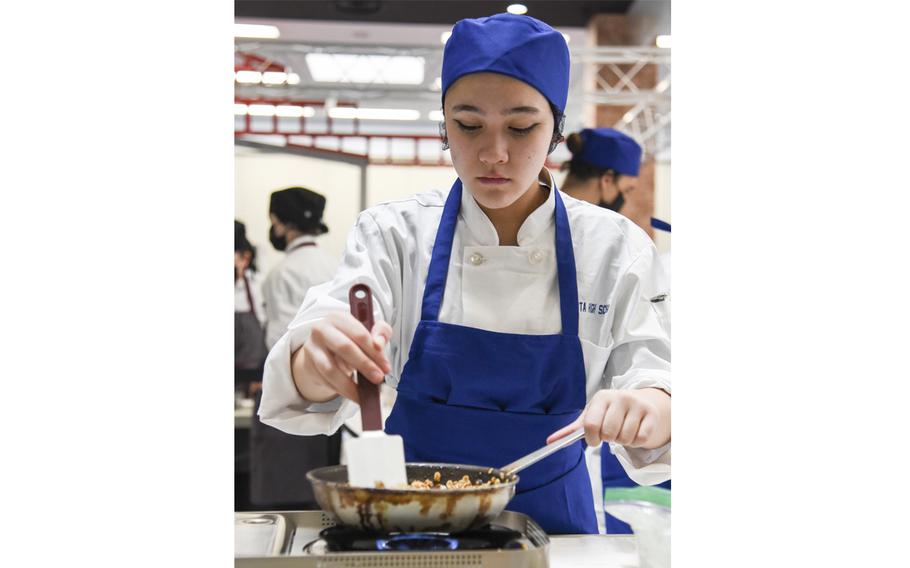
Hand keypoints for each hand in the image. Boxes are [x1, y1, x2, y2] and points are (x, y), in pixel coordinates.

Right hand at [291, 312, 392, 402]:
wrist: (324, 349)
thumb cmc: (350, 338)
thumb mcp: (367, 331)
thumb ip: (380, 332)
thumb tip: (379, 343)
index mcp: (339, 317)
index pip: (359, 333)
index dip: (374, 351)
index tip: (386, 366)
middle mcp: (322, 329)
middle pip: (344, 347)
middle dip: (364, 365)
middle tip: (378, 378)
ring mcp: (312, 347)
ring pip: (330, 369)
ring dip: (349, 384)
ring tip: (364, 394)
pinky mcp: (308, 364)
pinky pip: (326, 381)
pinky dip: (341, 390)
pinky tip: (354, 395)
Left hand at [546, 388, 669, 449]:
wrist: (640, 403)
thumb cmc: (609, 413)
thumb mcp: (591, 416)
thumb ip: (571, 431)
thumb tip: (549, 442)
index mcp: (601, 397)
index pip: (590, 424)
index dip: (591, 438)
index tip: (594, 440)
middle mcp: (620, 397)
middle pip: (608, 433)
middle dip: (608, 439)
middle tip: (611, 433)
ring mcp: (637, 404)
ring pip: (625, 438)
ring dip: (622, 441)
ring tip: (623, 431)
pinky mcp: (651, 414)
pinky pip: (640, 439)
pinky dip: (636, 442)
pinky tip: (635, 431)